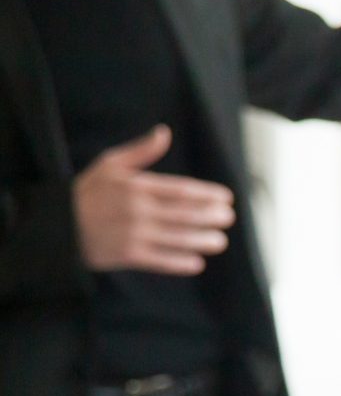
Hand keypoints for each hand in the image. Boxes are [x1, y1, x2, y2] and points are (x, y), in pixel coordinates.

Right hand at [72, 126, 234, 275]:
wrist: (58, 225)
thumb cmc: (88, 192)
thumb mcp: (110, 164)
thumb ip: (141, 151)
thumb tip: (164, 132)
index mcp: (137, 186)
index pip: (182, 190)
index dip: (208, 195)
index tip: (226, 198)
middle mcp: (138, 210)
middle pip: (186, 214)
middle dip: (211, 217)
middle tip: (228, 218)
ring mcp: (133, 234)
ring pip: (178, 238)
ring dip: (203, 240)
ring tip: (220, 241)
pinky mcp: (128, 255)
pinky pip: (161, 260)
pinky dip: (180, 262)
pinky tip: (197, 262)